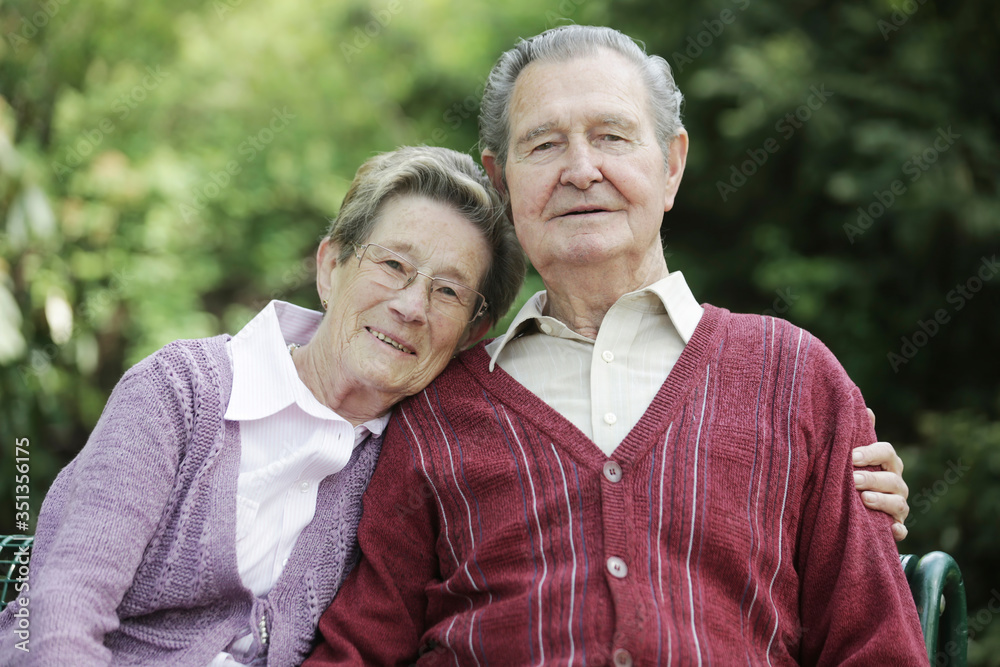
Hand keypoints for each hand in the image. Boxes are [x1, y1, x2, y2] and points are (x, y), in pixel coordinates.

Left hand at [852, 408, 908, 540]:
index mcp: (887, 463)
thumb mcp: (855, 454)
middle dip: (873, 478)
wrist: (854, 506)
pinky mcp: (896, 527)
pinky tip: (890, 530)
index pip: (887, 452)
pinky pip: (902, 531)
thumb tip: (865, 408)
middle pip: (892, 479)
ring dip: (882, 501)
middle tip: (852, 479)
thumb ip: (858, 435)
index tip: (852, 455)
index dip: (872, 453)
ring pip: (899, 503)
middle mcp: (896, 483)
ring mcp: (898, 506)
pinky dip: (898, 531)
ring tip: (864, 499)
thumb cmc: (855, 473)